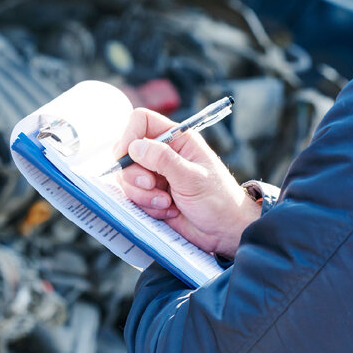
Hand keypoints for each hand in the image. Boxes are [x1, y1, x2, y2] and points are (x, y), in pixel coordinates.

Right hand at [111, 109, 259, 257]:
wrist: (225, 231)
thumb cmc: (219, 200)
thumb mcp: (192, 178)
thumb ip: (163, 159)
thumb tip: (134, 146)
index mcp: (177, 139)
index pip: (141, 121)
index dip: (129, 136)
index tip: (127, 157)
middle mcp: (163, 154)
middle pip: (127, 152)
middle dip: (135, 174)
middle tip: (152, 185)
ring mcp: (155, 175)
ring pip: (127, 177)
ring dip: (143, 194)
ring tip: (167, 203)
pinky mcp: (151, 194)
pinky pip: (133, 197)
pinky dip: (147, 206)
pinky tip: (168, 211)